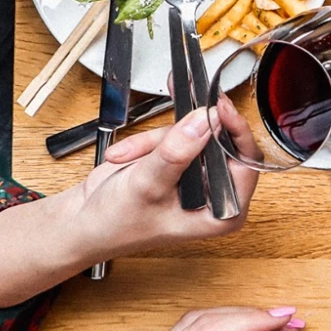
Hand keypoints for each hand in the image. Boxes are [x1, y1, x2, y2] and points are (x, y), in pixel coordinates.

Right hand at [82, 108, 260, 252]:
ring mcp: (198, 176)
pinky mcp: (179, 160)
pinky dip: (147, 141)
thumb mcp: (147, 186)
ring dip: (157, 140)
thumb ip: (177, 153)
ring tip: (130, 158)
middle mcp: (216, 194)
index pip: (246, 162)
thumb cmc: (115, 223)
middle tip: (184, 107)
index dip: (235, 132)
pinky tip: (126, 156)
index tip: (219, 107)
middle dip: (189, 131)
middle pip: (221, 143)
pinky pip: (174, 135)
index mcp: (224, 211)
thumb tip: (205, 121)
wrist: (84, 222)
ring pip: (193, 134)